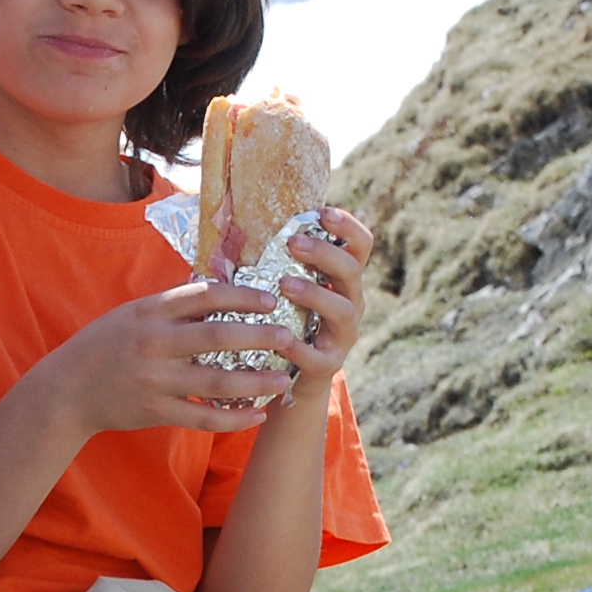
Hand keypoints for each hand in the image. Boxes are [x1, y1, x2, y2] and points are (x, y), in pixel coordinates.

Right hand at [46, 274, 303, 439]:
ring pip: (216, 382)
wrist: (66, 390)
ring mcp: (155, 380)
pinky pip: (202, 418)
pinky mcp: (155, 411)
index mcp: (150, 313)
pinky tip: (258, 414)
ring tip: (284, 379)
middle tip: (289, 337)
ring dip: (255, 381)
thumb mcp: (133, 314)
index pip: (204, 296)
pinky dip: (233, 419)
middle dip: (259, 337)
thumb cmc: (104, 345)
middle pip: (217, 338)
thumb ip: (172, 306)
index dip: (242, 295)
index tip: (271, 298)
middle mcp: (154, 344)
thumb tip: (222, 290)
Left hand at [260, 208, 372, 401]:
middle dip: (325, 254)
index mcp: (341, 280)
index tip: (324, 212)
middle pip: (352, 272)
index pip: (359, 246)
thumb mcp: (284, 288)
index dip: (347, 227)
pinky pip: (318, 356)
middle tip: (294, 243)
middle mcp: (350, 303)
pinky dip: (299, 347)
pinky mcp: (327, 366)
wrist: (285, 378)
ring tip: (285, 284)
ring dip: (315, 294)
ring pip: (343, 311)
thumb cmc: (280, 321)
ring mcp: (341, 336)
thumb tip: (232, 225)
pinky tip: (281, 338)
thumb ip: (273, 261)